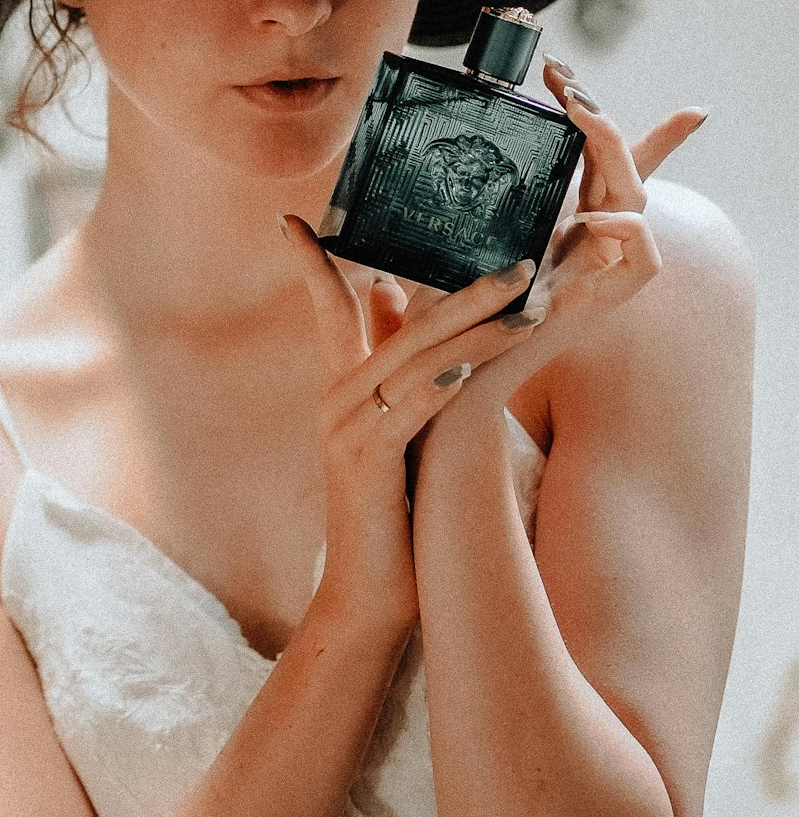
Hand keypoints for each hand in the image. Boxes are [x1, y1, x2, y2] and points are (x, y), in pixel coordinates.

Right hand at [278, 213, 546, 631]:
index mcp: (343, 387)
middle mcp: (338, 397)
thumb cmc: (395, 512)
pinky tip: (469, 368)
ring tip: (526, 303)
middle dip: (462, 288)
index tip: (291, 219)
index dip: (314, 262)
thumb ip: (398, 375)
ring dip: (475, 328)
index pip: (326, 307)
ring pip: (414, 359)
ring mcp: (348, 429)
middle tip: (519, 260)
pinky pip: (406, 410)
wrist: (370, 597)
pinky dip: (437, 385)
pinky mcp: (368, 462)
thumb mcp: (396, 434)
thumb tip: (399, 312)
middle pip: (398, 322)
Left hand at [410, 62, 706, 436]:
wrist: (449, 387)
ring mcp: (599, 271)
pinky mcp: (604, 304)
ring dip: (613, 150)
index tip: (565, 69)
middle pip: (620, 169)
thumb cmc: (443, 320)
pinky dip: (627, 233)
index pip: (599, 162)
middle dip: (599, 116)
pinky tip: (592, 216)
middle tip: (563, 78)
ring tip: (580, 112)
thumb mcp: (442, 247)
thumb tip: (417, 157)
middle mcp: (586, 243)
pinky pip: (644, 260)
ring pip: (636, 199)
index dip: (601, 117)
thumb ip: (442, 210)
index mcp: (559, 222)